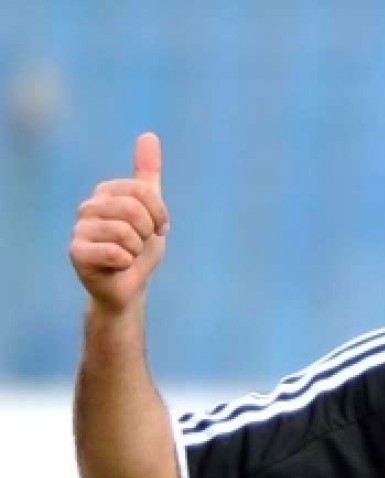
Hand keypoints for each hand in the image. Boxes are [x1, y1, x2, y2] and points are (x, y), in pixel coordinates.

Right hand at [69, 132, 169, 312]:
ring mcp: (80, 229)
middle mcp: (88, 207)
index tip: (158, 228)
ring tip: (128, 255)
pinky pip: (115, 252)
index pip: (143, 191)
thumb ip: (148, 173)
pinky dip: (126, 263)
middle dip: (147, 233)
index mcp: (106, 192)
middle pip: (134, 210)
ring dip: (137, 250)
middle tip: (140, 244)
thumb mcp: (151, 209)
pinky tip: (118, 266)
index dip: (159, 214)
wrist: (130, 285)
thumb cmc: (140, 247)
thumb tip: (149, 135)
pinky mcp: (77, 253)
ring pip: (126, 233)